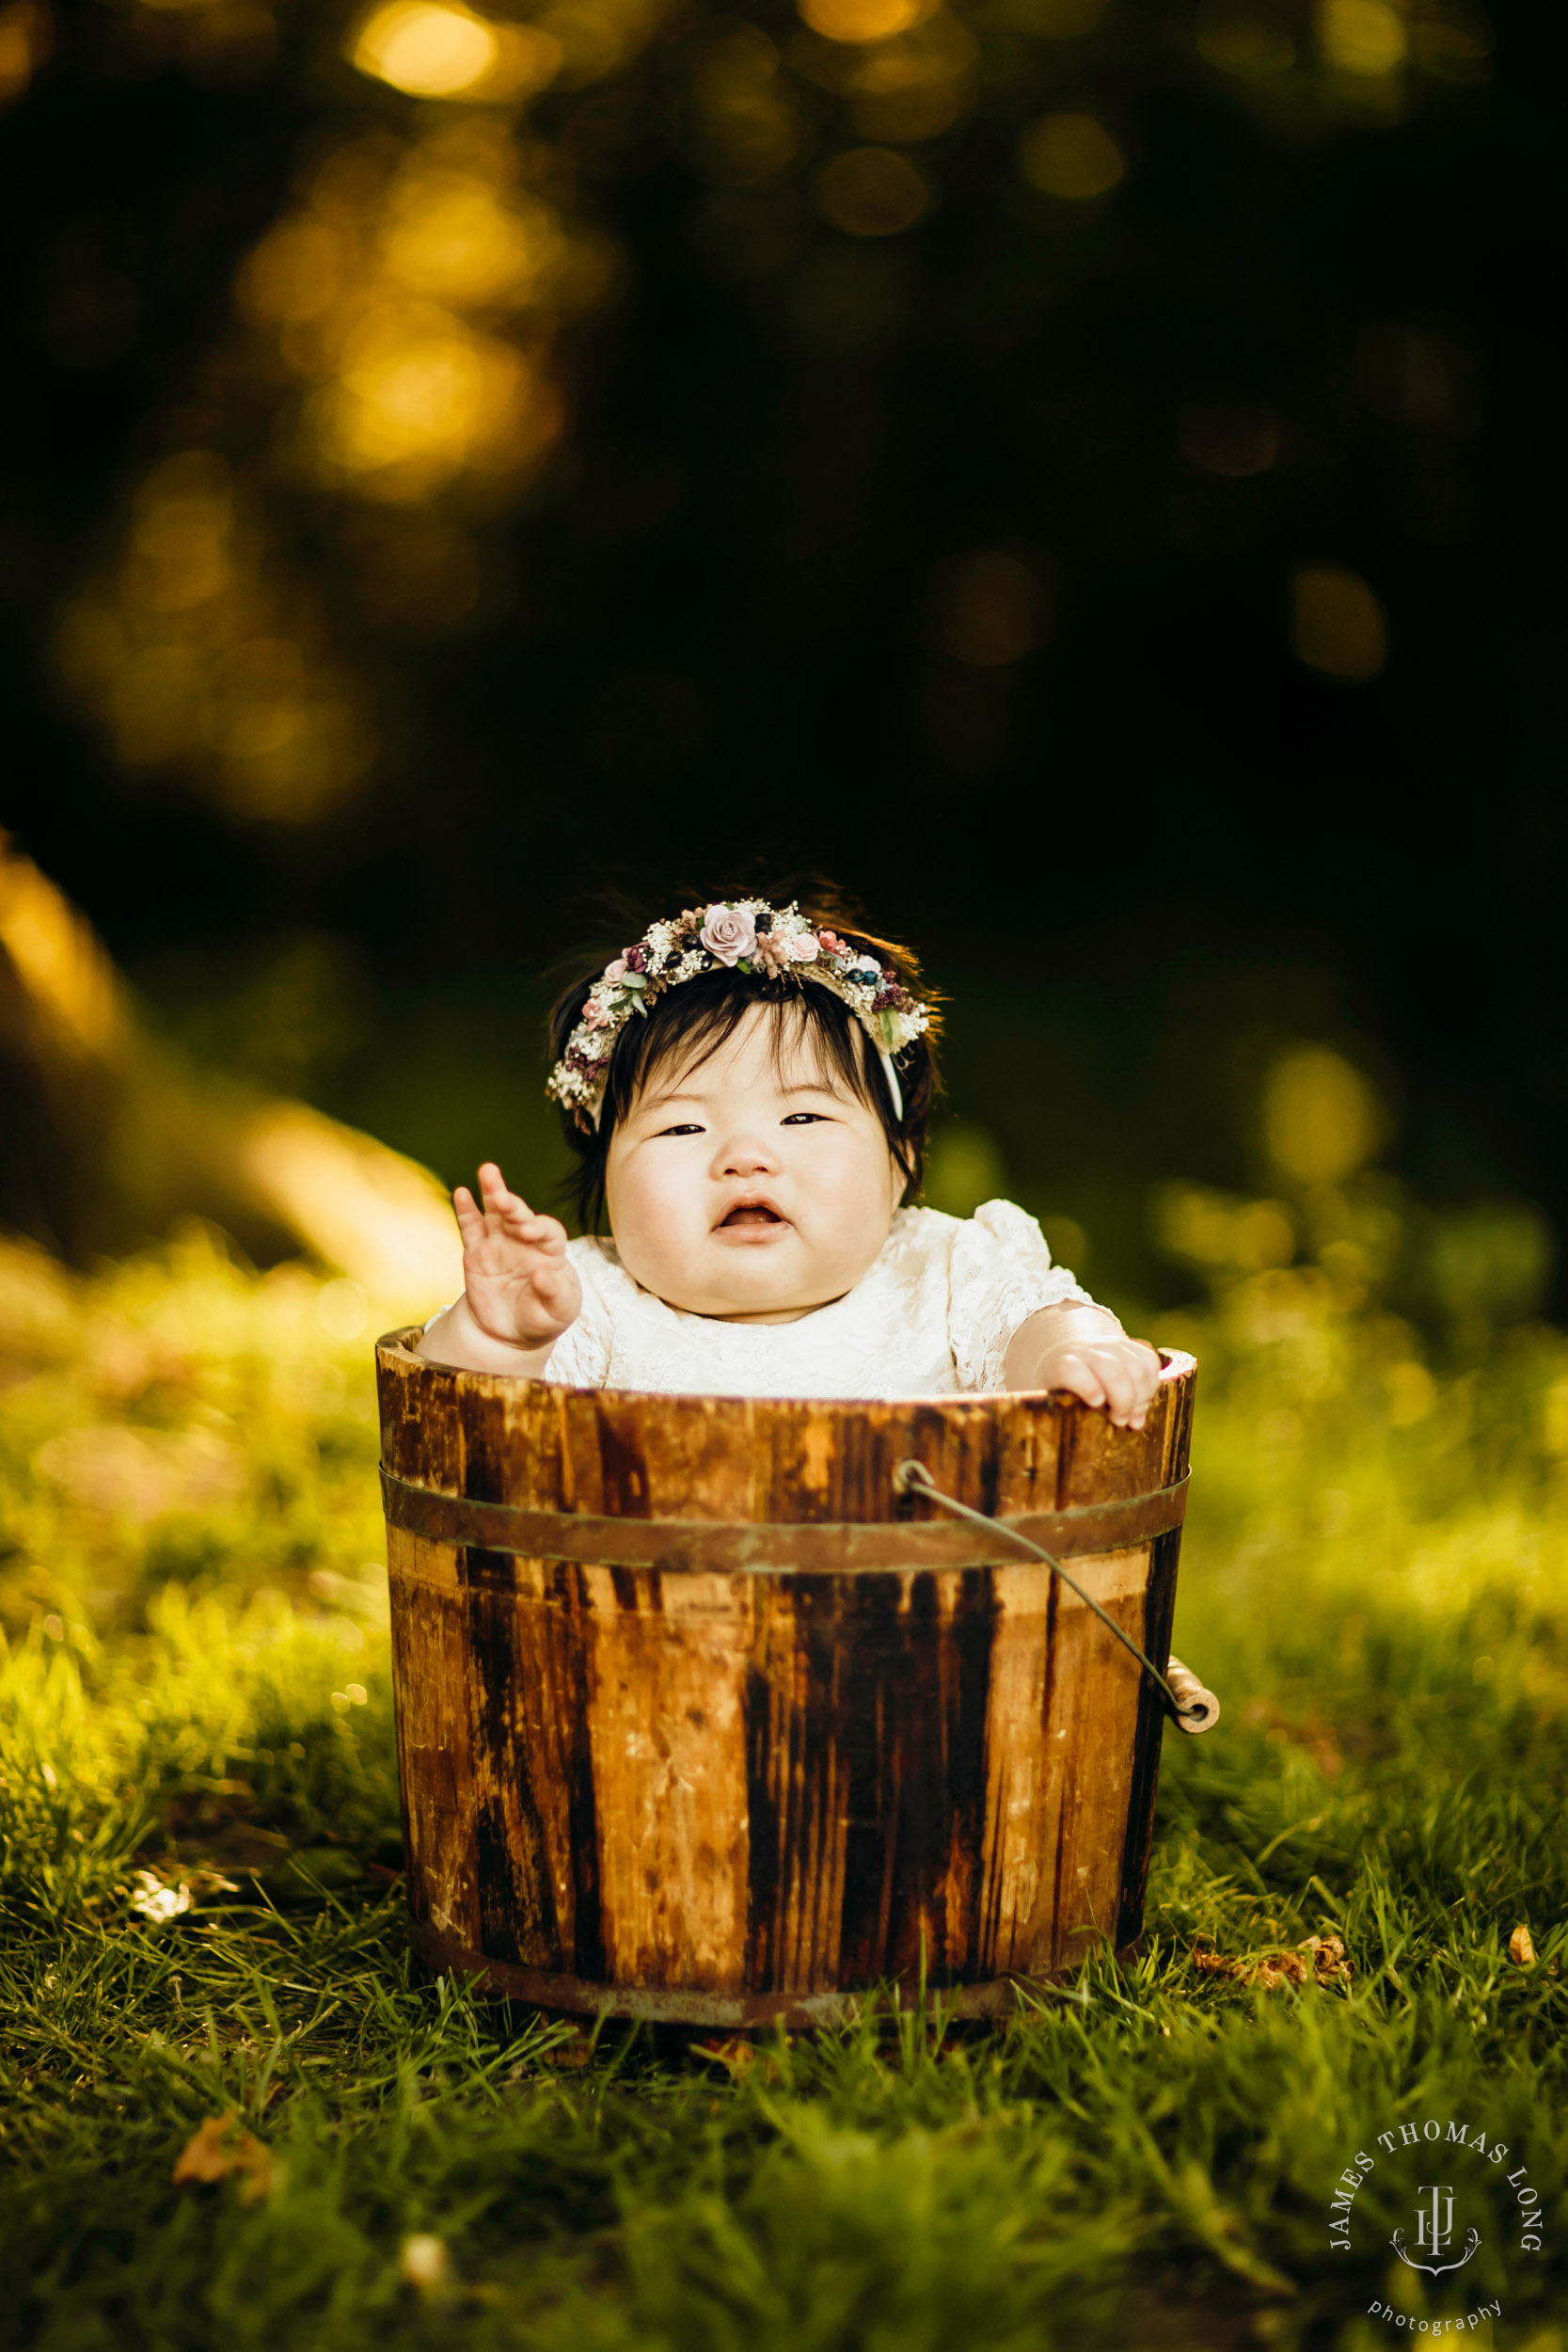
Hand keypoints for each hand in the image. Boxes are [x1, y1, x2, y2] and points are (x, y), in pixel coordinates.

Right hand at [453, 1163, 580, 1351]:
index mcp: (550, 1251)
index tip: (529, 1233)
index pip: (549, 1231)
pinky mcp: (476, 1253)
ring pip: (495, 1213)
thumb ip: (555, 1294)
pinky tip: (461, 1193)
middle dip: (513, 1206)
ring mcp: (499, 1243)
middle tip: (503, 1200)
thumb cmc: (544, 1316)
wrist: (512, 1332)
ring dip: (493, 1191)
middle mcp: (524, 1240)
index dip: (540, 1228)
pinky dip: (466, 1210)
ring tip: (488, 1172)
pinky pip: (471, 1229)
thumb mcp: (558, 1311)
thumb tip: (543, 1274)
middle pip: (521, 1215)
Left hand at [1006, 1304, 1160, 1428]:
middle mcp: (1084, 1351)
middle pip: (1111, 1368)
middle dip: (1123, 1398)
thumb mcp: (1046, 1409)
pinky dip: (1152, 1385)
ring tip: (1134, 1419)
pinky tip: (1142, 1402)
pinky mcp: (1128, 1346)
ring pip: (1135, 1365)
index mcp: (1058, 1368)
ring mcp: (1108, 1345)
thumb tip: (1054, 1459)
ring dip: (1142, 1396)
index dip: (1086, 1385)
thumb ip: (1052, 1424)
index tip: (1097, 1404)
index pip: (1070, 1368)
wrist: (1061, 1357)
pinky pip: (1149, 1361)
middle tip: (1120, 1422)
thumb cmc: (1055, 1396)